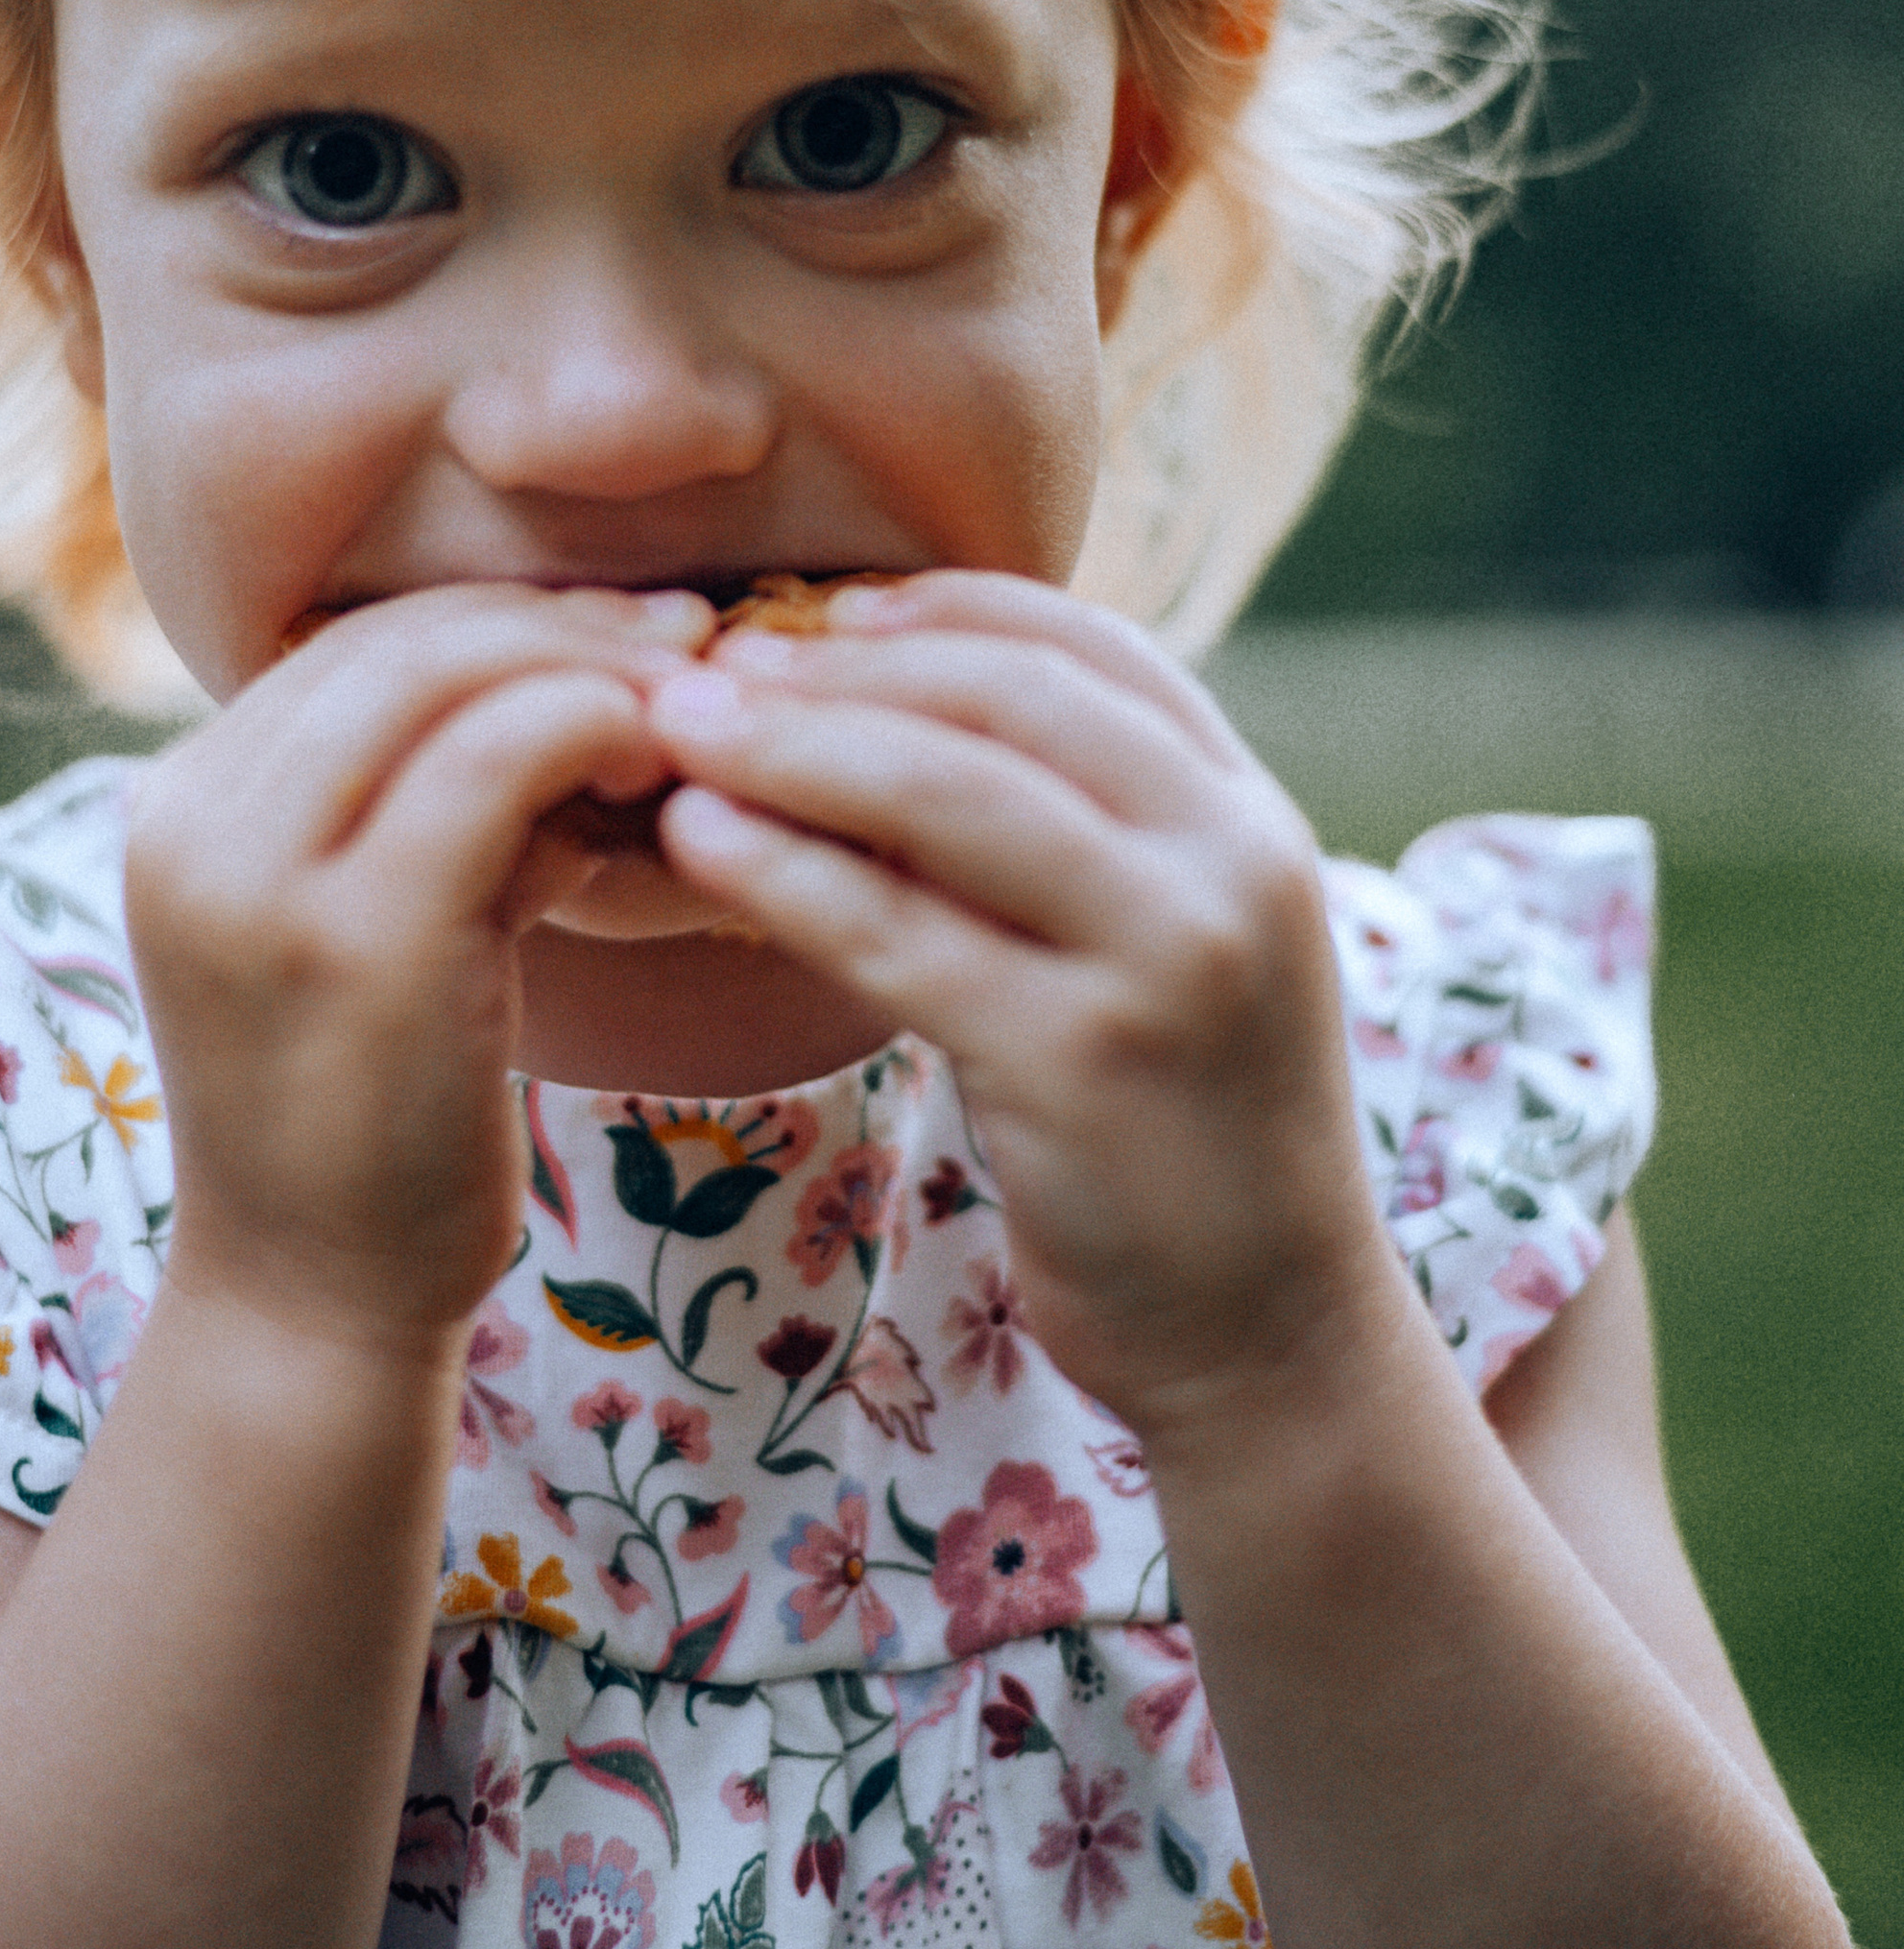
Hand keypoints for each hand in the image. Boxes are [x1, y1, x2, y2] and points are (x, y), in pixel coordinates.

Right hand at [126, 584, 710, 1344]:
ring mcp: (265, 881)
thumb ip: (427, 806)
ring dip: (594, 670)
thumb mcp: (367, 927)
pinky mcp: (364, 938)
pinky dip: (597, 732)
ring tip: (690, 713)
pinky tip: (656, 786)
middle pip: (401, 639)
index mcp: (181, 809)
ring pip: (450, 675)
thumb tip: (579, 687)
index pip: (351, 643)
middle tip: (689, 647)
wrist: (315, 1304)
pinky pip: (500, 758)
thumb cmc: (368, 1118)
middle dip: (561, 624)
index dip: (503, 618)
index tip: (626, 639)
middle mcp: (195, 826)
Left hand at [648, 573, 1406, 1443]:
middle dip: (838, 664)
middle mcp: (1229, 863)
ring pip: (948, 793)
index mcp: (1246, 816)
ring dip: (792, 743)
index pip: (1089, 646)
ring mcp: (1168, 960)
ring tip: (673, 727)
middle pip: (1007, 695)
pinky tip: (695, 843)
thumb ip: (1061, 840)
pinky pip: (900, 935)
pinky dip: (783, 870)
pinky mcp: (1086, 1065)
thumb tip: (865, 724)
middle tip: (703, 660)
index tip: (815, 612)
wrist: (1275, 1339)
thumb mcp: (1159, 950)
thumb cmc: (1183, 1138)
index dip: (940, 609)